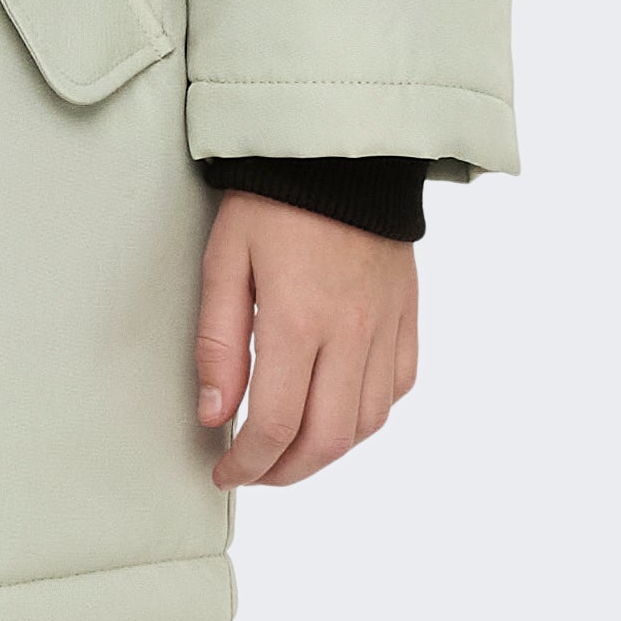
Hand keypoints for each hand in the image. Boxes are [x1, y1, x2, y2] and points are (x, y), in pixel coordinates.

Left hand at [195, 190, 417, 488]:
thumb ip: (218, 342)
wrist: (339, 148)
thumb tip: (214, 414)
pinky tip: (339, 409)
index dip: (248, 463)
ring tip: (290, 449)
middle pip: (327, 441)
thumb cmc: (271, 198)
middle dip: (285, 472)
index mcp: (298, 321)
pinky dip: (369, 413)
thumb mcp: (224, 259)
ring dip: (327, 451)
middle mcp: (351, 334)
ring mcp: (386, 326)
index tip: (224, 471)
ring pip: (367, 424)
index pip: (276, 425)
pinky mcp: (407, 314)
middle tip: (254, 471)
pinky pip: (398, 387)